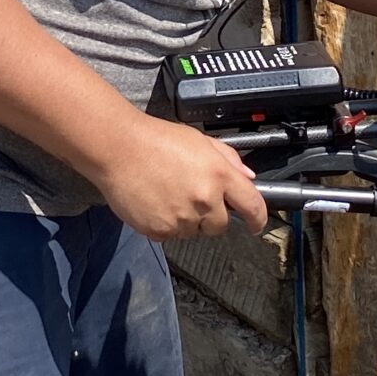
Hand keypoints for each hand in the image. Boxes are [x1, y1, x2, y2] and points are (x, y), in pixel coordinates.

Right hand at [91, 118, 266, 240]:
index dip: (258, 220)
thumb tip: (247, 177)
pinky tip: (155, 202)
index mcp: (219, 175)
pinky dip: (167, 224)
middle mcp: (205, 200)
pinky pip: (172, 235)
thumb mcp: (200, 140)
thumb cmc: (157, 139)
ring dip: (188, 220)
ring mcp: (182, 218)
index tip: (256, 224)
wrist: (118, 148)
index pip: (252, 207)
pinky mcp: (160, 231)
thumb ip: (228, 159)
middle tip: (191, 196)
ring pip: (195, 231)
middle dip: (212, 215)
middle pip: (221, 225)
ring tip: (168, 194)